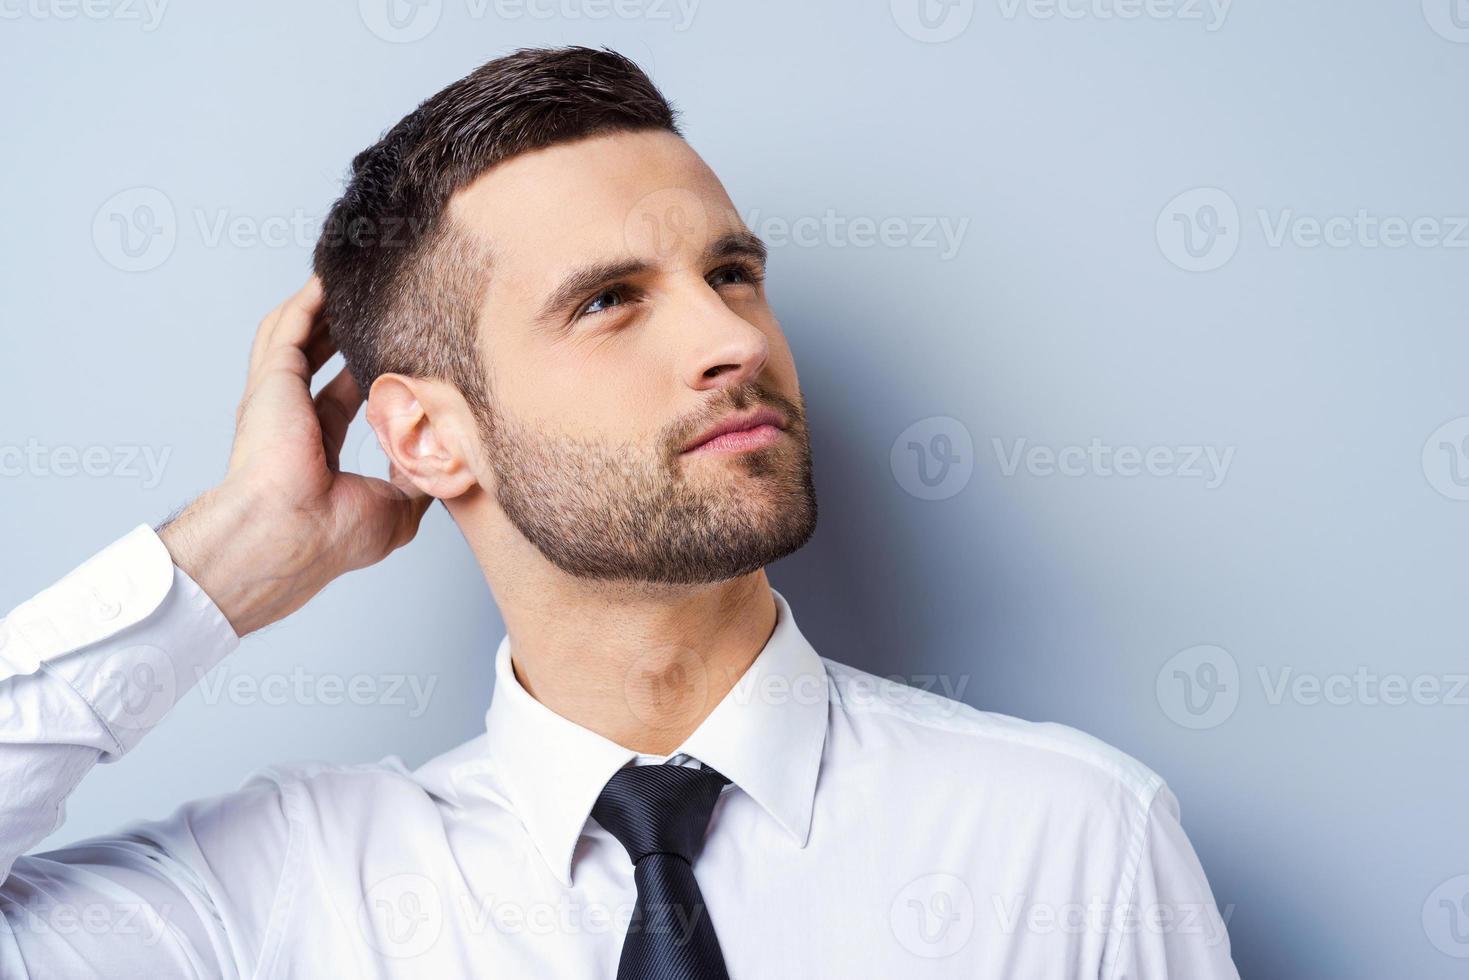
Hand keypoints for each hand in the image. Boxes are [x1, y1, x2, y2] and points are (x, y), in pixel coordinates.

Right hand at [160, 277, 431, 635]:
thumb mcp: (396, 509)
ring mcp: (276, 398)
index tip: (394, 350)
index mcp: (314, 447)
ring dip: (322, 306)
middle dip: (342, 328)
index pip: (340, 396)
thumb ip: (417, 477)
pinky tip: (329, 278)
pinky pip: (288, 327)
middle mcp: (290, 418)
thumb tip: (445, 462)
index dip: (363, 370)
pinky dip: (307, 301)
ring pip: (298, 335)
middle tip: (373, 301)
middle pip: (316, 357)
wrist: (291, 535)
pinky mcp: (272, 380)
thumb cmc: (333, 535)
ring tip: (352, 280)